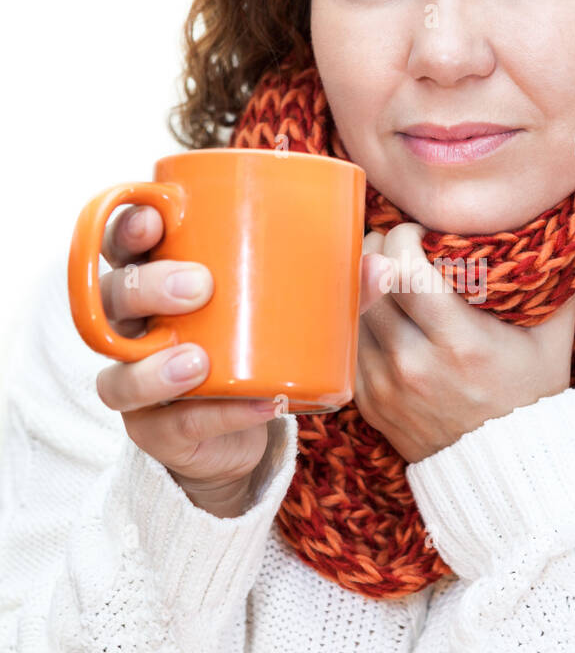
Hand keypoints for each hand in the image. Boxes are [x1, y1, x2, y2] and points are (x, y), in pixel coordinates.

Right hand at [95, 204, 388, 515]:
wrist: (240, 434)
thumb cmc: (255, 349)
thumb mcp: (288, 314)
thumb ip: (332, 291)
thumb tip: (383, 265)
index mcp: (155, 279)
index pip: (121, 245)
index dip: (127, 228)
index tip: (157, 219)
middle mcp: (133, 330)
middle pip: (113, 299)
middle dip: (148, 288)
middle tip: (198, 286)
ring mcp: (137, 383)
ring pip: (119, 374)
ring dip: (156, 368)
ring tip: (199, 362)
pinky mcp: (156, 432)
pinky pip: (172, 425)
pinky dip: (217, 417)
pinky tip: (258, 406)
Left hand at [355, 222, 574, 463]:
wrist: (508, 471)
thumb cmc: (533, 397)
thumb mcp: (552, 340)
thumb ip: (559, 283)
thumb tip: (570, 232)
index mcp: (459, 342)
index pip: (403, 266)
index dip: (405, 236)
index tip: (421, 234)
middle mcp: (414, 364)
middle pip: (367, 279)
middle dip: (379, 248)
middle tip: (399, 246)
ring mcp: (385, 385)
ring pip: (349, 307)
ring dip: (364, 282)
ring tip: (388, 274)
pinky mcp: (368, 401)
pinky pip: (347, 342)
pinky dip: (360, 319)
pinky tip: (383, 312)